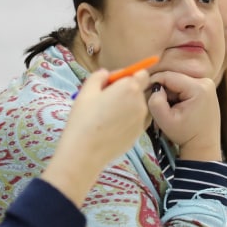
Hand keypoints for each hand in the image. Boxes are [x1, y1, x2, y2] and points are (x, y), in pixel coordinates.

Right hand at [42, 69, 151, 204]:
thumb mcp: (86, 91)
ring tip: (106, 117)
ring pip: (137, 107)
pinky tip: (110, 129)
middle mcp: (140, 103)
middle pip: (138, 90)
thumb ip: (99, 76)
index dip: (130, 76)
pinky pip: (134, 121)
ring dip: (126, 107)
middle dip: (126, 91)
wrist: (85, 152)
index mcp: (129, 88)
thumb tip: (107, 75)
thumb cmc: (84, 118)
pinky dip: (126, 121)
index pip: (142, 74)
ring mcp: (141, 121)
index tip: (115, 83)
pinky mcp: (138, 135)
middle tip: (106, 100)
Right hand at [146, 71, 221, 159]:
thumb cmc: (185, 135)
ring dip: (170, 91)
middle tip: (158, 104)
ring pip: (179, 80)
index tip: (145, 92)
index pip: (168, 76)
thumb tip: (155, 86)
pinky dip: (177, 93)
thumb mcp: (165, 120)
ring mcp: (208, 84)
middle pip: (174, 77)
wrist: (203, 145)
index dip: (153, 82)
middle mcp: (206, 81)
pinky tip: (176, 105)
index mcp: (198, 87)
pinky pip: (185, 84)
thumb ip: (155, 101)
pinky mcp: (206, 88)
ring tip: (168, 107)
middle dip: (163, 88)